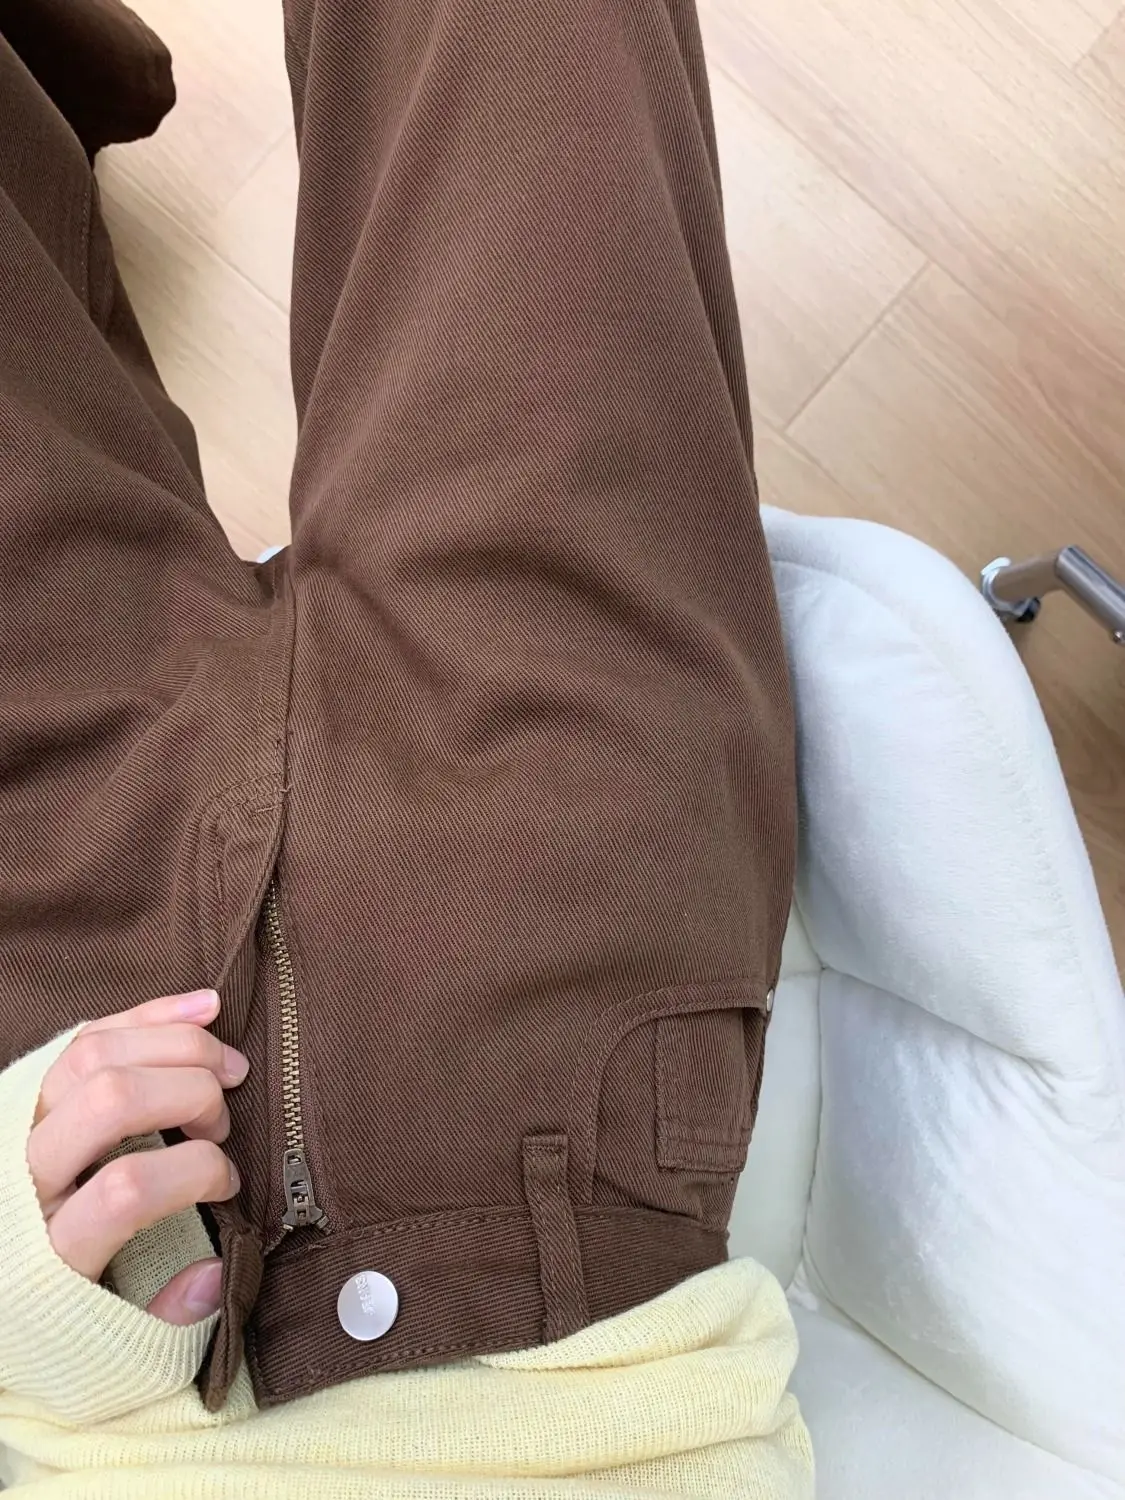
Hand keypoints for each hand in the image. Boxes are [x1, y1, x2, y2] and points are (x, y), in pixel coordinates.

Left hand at [29, 989, 247, 1325]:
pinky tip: (204, 1010)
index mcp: (46, 1255)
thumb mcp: (103, 1350)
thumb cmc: (52, 1317)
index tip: (228, 1186)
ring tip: (227, 1069)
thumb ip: (163, 1320)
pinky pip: (83, 1034)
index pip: (125, 1187)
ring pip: (95, 1052)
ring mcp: (16, 1129)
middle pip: (111, 1100)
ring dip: (177, 1045)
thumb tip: (217, 1271)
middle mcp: (23, 1182)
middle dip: (191, 1095)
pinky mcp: (21, 1095)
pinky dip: (149, 1014)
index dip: (196, 1171)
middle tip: (221, 1123)